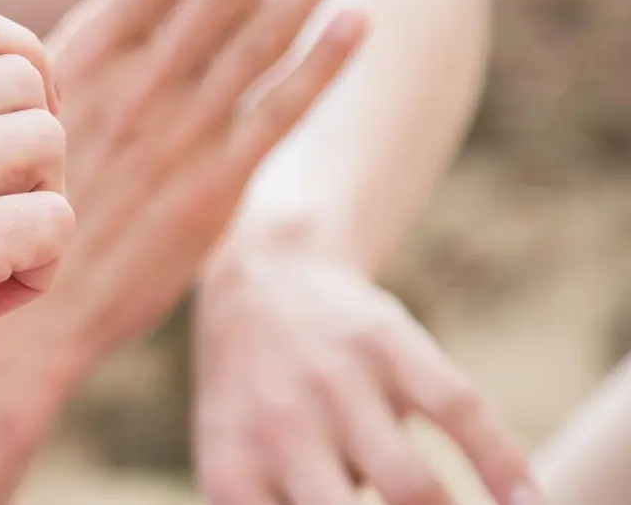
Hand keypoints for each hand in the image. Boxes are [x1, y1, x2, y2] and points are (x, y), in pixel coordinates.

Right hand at [35, 0, 372, 359]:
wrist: (16, 321)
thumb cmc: (3, 207)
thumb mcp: (10, 114)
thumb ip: (56, 60)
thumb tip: (63, 1)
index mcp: (80, 55)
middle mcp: (135, 84)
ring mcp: (177, 136)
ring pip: (263, 34)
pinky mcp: (210, 192)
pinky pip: (276, 117)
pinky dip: (321, 66)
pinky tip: (359, 20)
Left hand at [192, 249, 542, 504]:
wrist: (260, 281)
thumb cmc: (255, 402)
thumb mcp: (236, 464)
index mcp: (237, 474)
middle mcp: (282, 429)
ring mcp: (339, 383)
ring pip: (414, 488)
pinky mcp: (392, 343)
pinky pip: (462, 413)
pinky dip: (505, 468)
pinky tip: (528, 503)